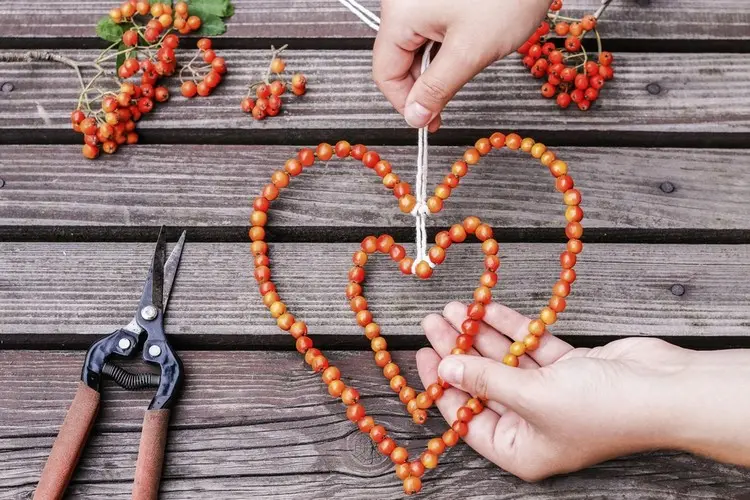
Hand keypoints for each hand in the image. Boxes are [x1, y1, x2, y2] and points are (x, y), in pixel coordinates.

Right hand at [373, 0, 549, 130]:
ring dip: (435, 68)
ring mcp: (418, 0)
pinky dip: (444, 50)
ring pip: (415, 48)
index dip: (406, 103)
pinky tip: (464, 52)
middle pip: (398, 60)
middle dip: (423, 85)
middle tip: (445, 107)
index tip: (427, 120)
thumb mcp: (470, 52)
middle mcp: (403, 4)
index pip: (385, 73)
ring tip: (463, 69)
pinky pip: (429, 31)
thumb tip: (415, 115)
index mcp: (401, 14)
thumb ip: (437, 89)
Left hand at [416, 302, 749, 480]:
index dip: (441, 386)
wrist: (665, 389)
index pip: (467, 419)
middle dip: (458, 350)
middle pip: (483, 384)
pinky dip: (511, 329)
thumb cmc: (600, 408)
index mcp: (521, 449)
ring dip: (480, 334)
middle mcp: (533, 424)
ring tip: (452, 307)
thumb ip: (485, 379)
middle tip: (432, 322)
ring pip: (505, 361)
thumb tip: (446, 366)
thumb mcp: (531, 397)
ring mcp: (552, 395)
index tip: (423, 355)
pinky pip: (530, 347)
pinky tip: (486, 309)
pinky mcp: (569, 369)